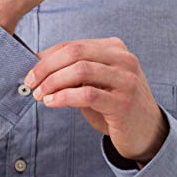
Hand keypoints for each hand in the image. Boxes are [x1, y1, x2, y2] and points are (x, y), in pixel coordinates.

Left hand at [23, 37, 169, 166]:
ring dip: (53, 82)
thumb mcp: (95, 82)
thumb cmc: (114, 105)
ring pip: (80, 70)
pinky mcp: (123, 103)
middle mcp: (123, 59)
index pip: (73, 45)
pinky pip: (86, 94)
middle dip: (46, 67)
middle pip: (75, 52)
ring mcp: (126, 80)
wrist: (145, 132)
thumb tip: (37, 67)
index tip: (30, 71)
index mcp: (115, 48)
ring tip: (39, 94)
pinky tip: (51, 103)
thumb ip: (74, 71)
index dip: (47, 56)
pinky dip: (63, 97)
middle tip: (30, 82)